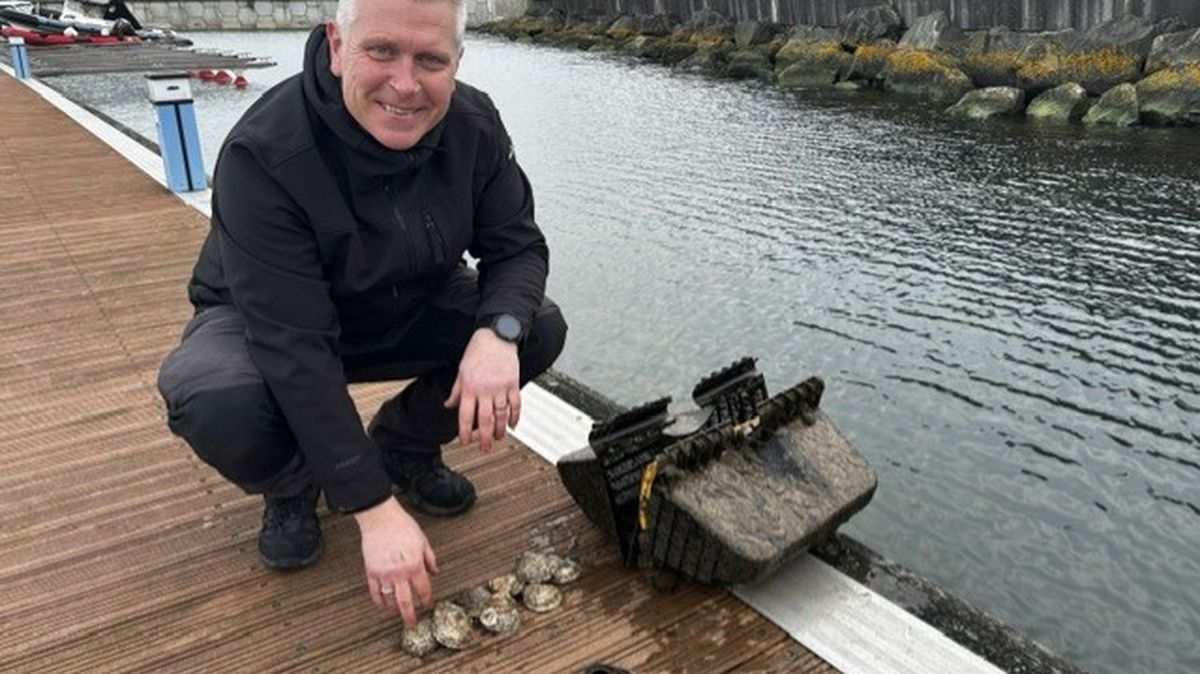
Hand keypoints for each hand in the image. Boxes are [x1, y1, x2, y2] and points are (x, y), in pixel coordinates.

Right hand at [354, 497, 438, 626]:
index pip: (423, 589)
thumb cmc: (402, 526)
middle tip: (412, 624)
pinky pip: (375, 592)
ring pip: (390, 600)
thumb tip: (435, 571)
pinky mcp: (371, 572)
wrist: (380, 518)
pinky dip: (379, 601)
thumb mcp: (423, 541)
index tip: (428, 605)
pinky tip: (383, 604)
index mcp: (415, 565)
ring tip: (398, 612)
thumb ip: (430, 558)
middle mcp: (400, 573)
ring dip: (395, 609)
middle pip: (406, 602)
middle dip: (410, 616)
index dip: (427, 600)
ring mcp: (384, 574)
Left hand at [444, 327, 519, 452]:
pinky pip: (516, 404)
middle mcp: (485, 390)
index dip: (465, 431)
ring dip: (500, 430)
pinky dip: (515, 416)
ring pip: (501, 415)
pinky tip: (513, 425)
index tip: (466, 441)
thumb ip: (456, 391)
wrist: (497, 337)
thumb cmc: (477, 352)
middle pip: (485, 420)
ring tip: (499, 438)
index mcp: (470, 388)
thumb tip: (448, 405)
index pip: (466, 415)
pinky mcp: (513, 383)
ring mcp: (501, 388)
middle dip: (485, 438)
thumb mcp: (461, 371)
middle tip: (485, 449)